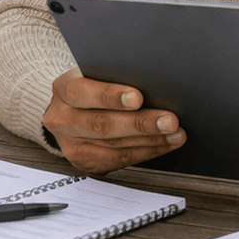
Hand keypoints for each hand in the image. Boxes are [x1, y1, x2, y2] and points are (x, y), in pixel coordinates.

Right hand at [41, 68, 184, 173]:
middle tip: (169, 121)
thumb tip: (155, 82)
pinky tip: (165, 144)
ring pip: (115, 146)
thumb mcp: (93, 75)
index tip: (138, 97)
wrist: (67, 113)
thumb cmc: (90, 88)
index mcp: (64, 89)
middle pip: (103, 125)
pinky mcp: (85, 163)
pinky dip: (147, 152)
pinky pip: (120, 160)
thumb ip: (114, 77)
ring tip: (175, 134)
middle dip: (140, 123)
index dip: (110, 96)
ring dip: (151, 140)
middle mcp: (63, 119)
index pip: (84, 93)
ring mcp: (72, 145)